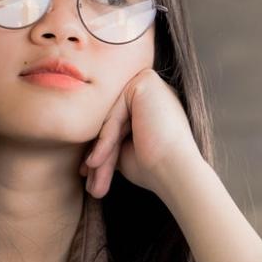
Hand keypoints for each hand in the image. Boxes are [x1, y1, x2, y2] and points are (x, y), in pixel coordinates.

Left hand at [78, 68, 202, 198]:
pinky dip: (105, 139)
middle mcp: (152, 91)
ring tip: (91, 180)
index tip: (87, 173)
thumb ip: (108, 139)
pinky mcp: (146, 81)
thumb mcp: (124, 152)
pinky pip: (115, 112)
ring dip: (100, 152)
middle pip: (113, 121)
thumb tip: (85, 147)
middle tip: (88, 180)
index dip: (101, 150)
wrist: (175, 171)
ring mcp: (150, 83)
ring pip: (112, 119)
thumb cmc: (154, 168)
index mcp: (152, 106)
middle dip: (98, 153)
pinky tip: (95, 162)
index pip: (116, 125)